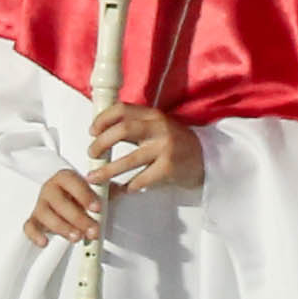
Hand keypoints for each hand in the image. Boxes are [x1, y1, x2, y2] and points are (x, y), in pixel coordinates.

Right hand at [26, 168, 104, 244]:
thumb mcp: (95, 190)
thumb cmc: (79, 195)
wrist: (63, 198)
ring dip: (63, 228)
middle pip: (60, 202)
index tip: (97, 207)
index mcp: (65, 178)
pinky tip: (45, 241)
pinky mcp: (34, 219)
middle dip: (79, 218)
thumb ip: (107, 190)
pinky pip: (30, 227)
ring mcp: (41, 204)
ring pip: (46, 215)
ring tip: (77, 237)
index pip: (72, 182)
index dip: (84, 195)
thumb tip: (124, 190)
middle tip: (93, 230)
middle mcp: (50, 189)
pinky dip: (36, 235)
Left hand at [85, 101, 201, 196]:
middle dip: (101, 143)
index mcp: (153, 115)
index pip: (122, 109)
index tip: (92, 131)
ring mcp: (165, 148)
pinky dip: (128, 186)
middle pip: (122, 130)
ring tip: (95, 177)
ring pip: (129, 160)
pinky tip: (123, 189)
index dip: (103, 119)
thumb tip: (101, 133)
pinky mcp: (169, 168)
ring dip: (107, 171)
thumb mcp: (157, 127)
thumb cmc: (176, 143)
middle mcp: (159, 128)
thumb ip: (134, 126)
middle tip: (92, 154)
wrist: (205, 158)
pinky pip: (141, 180)